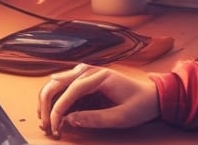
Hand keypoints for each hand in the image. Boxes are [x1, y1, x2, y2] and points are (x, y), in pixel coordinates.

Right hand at [37, 63, 158, 136]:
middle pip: (56, 83)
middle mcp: (89, 71)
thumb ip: (96, 118)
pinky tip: (53, 117)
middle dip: (46, 105)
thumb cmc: (139, 105)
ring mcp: (85, 74)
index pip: (72, 89)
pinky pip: (62, 89)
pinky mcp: (83, 81)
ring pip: (55, 85)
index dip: (59, 108)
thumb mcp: (121, 117)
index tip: (54, 126)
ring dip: (46, 103)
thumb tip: (69, 120)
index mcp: (100, 76)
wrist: (151, 96)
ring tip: (47, 124)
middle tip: (47, 126)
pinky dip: (54, 102)